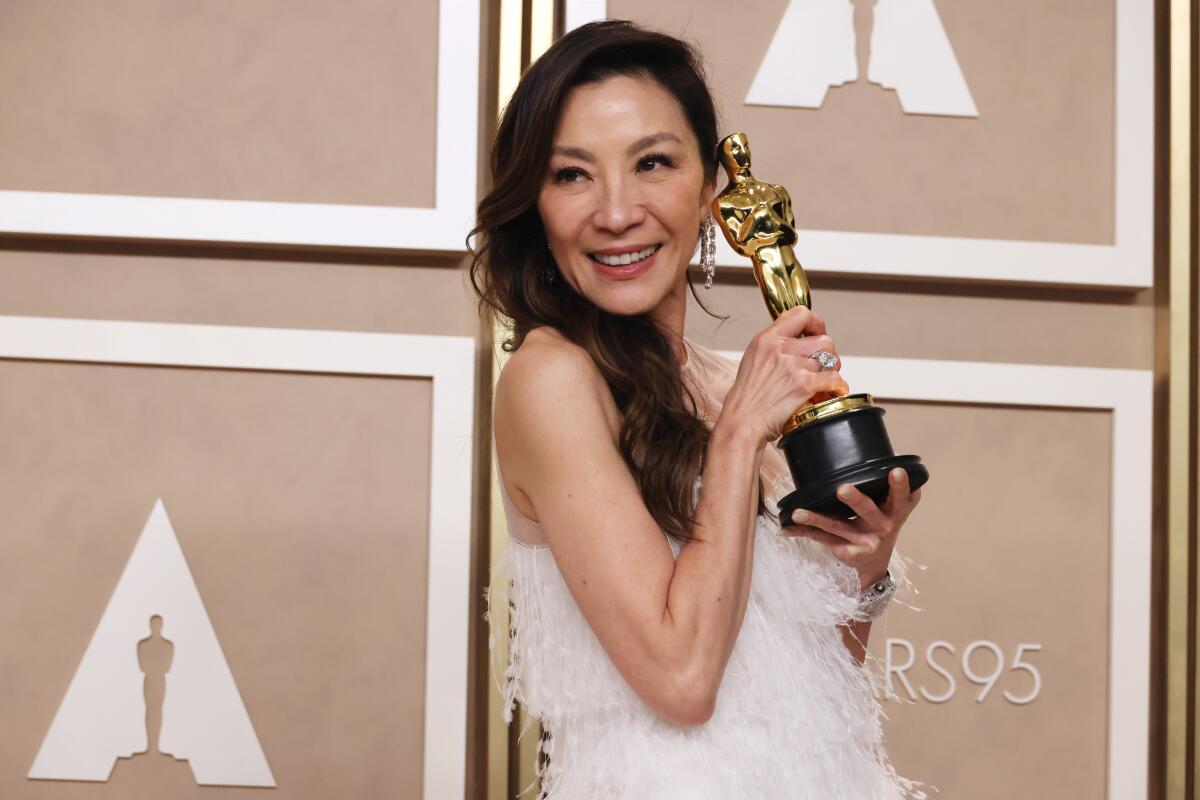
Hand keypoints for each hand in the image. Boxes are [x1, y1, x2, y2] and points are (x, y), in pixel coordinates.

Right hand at [717, 306, 850, 445]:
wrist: (741, 423)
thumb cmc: (746, 399)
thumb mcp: (753, 360)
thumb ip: (774, 347)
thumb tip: (797, 342)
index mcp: (766, 339)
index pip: (800, 314)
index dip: (816, 323)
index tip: (817, 333)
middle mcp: (780, 349)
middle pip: (824, 340)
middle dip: (828, 354)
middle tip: (822, 366)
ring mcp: (793, 367)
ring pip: (831, 360)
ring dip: (832, 372)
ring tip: (824, 382)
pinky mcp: (804, 385)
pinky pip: (834, 379)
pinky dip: (838, 387)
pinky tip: (832, 392)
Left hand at [782, 468, 920, 588]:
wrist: (875, 563)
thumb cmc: (882, 524)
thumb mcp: (894, 509)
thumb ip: (891, 489)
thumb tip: (884, 454)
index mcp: (895, 512)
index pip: (900, 497)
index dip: (899, 485)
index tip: (895, 471)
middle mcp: (881, 527)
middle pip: (867, 511)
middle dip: (855, 500)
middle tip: (843, 489)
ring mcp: (862, 542)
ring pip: (836, 526)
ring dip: (816, 519)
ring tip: (798, 512)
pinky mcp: (845, 552)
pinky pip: (820, 538)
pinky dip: (803, 532)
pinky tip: (787, 529)